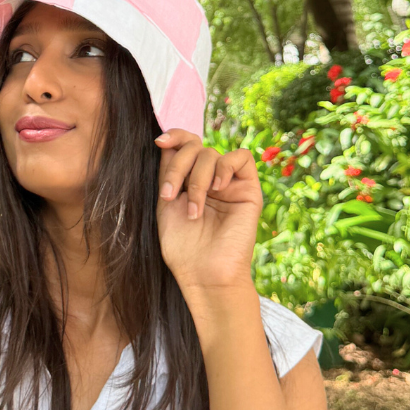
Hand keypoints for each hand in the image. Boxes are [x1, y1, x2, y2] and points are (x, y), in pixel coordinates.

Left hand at [155, 130, 262, 299]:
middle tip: (170, 195)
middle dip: (178, 166)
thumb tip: (167, 141)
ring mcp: (229, 184)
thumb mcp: (167, 204)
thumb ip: (169, 172)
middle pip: (195, 146)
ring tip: (193, 210)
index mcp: (189, 180)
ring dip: (196, 180)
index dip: (175, 136)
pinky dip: (225, 167)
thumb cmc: (183, 247)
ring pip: (212, 154)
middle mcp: (210, 179)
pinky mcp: (248, 189)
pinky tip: (217, 188)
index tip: (160, 142)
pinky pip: (241, 157)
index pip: (186, 144)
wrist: (204, 274)